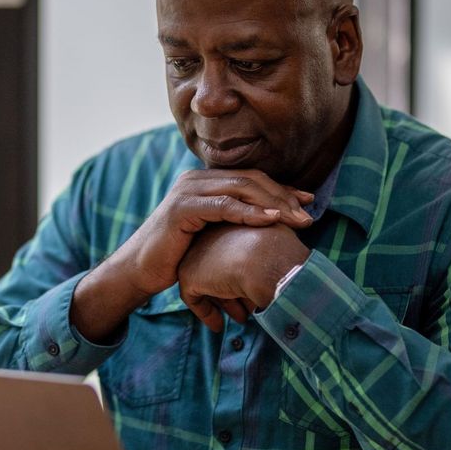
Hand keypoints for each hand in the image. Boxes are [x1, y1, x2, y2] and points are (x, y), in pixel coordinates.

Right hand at [71, 169, 311, 341]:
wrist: (141, 270)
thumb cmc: (178, 256)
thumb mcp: (211, 234)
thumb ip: (233, 222)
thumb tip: (270, 224)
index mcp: (204, 181)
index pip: (251, 178)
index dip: (282, 188)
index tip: (309, 202)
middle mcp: (196, 179)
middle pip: (250, 180)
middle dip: (283, 196)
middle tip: (308, 214)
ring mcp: (188, 190)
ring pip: (240, 189)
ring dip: (273, 203)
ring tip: (296, 218)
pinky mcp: (182, 207)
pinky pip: (223, 206)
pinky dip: (250, 212)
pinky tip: (271, 220)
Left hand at [176, 223, 309, 331]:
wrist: (267, 259)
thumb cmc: (282, 253)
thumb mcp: (278, 246)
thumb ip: (270, 253)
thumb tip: (275, 269)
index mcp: (232, 223)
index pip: (233, 250)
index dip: (244, 272)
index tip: (257, 288)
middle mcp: (211, 233)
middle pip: (218, 266)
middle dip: (232, 290)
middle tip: (248, 308)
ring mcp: (197, 252)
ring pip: (206, 281)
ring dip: (222, 302)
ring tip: (240, 318)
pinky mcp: (189, 273)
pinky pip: (193, 297)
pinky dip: (205, 312)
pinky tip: (219, 326)